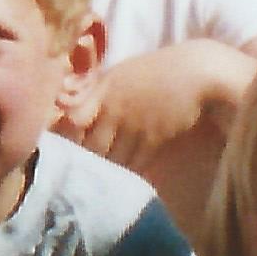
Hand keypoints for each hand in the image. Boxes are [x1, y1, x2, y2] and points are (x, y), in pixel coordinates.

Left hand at [73, 50, 219, 170]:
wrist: (193, 72)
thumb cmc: (153, 72)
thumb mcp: (118, 76)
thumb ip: (93, 93)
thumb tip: (64, 107)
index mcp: (102, 90)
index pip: (73, 119)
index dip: (66, 137)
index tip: (63, 149)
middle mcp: (114, 109)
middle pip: (90, 147)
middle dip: (84, 162)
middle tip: (79, 175)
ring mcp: (134, 124)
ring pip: (112, 159)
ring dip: (107, 171)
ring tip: (100, 183)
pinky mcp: (154, 137)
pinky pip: (136, 163)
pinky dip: (128, 172)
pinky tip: (124, 179)